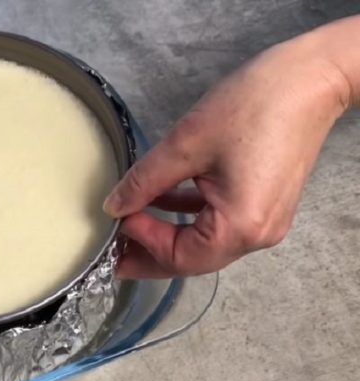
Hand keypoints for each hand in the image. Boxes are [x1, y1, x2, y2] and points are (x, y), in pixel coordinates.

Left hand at [103, 27, 354, 278]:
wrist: (310, 78)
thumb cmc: (254, 106)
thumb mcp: (185, 144)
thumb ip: (144, 182)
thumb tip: (114, 207)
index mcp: (241, 226)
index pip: (180, 256)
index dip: (143, 242)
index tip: (115, 221)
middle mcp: (258, 235)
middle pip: (193, 257)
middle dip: (151, 253)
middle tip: (114, 253)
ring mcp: (264, 221)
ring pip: (203, 240)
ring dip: (166, 234)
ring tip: (129, 227)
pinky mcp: (262, 202)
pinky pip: (217, 220)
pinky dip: (187, 214)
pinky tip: (159, 201)